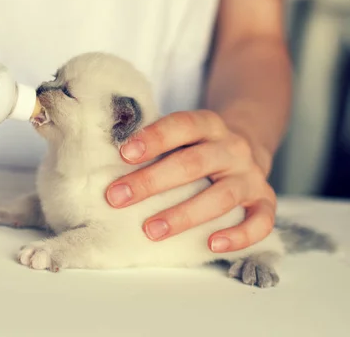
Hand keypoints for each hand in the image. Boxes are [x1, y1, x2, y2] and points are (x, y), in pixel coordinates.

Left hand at [105, 110, 275, 252]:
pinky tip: (211, 245)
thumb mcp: (182, 135)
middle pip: (194, 163)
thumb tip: (104, 161)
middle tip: (117, 198)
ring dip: (184, 214)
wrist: (248, 146)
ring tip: (151, 230)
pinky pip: (260, 221)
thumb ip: (155, 144)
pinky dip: (239, 235)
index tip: (124, 154)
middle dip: (153, 182)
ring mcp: (251, 175)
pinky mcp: (265, 200)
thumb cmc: (198, 146)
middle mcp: (232, 148)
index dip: (154, 138)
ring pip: (222, 195)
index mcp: (208, 125)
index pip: (182, 125)